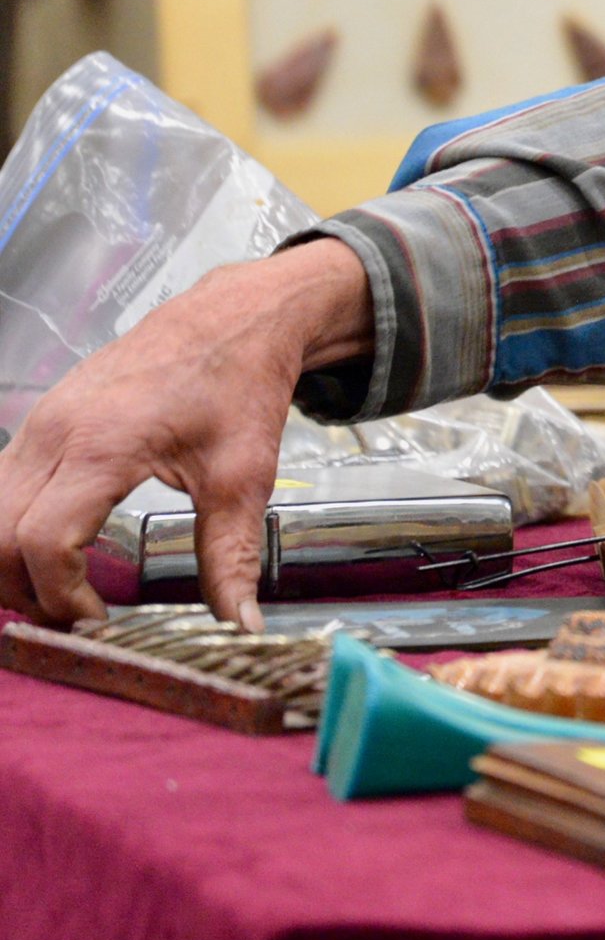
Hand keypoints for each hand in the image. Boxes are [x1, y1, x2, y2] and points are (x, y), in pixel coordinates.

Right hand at [0, 238, 371, 628]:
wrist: (235, 316)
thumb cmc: (240, 382)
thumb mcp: (246, 474)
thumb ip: (233, 553)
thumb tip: (241, 622)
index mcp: (102, 444)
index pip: (41, 541)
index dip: (60, 596)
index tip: (100, 620)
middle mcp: (56, 431)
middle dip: (24, 590)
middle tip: (75, 616)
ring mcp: (42, 422)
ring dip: (9, 562)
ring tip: (63, 589)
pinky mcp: (43, 420)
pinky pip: (0, 486)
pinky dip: (11, 527)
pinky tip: (56, 547)